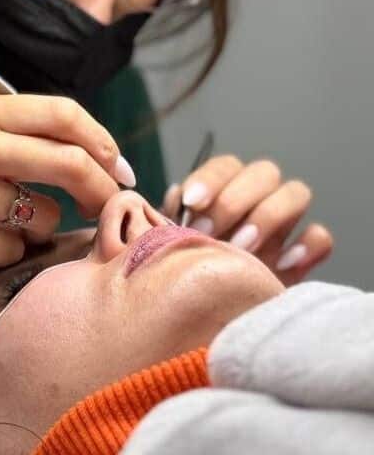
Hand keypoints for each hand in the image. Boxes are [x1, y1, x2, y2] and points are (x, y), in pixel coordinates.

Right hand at [0, 94, 130, 304]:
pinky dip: (8, 251)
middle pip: (67, 160)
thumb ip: (18, 137)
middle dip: (100, 186)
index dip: (101, 139)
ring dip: (38, 227)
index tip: (118, 165)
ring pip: (44, 213)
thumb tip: (95, 153)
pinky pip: (16, 247)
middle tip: (110, 203)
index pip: (60, 113)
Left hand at [161, 156, 333, 285]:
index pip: (225, 166)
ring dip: (268, 215)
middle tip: (208, 232)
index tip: (191, 202)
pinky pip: (319, 236)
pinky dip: (305, 245)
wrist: (204, 315)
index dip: (210, 179)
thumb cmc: (181, 271)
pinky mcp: (302, 256)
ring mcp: (284, 225)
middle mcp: (257, 199)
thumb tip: (163, 198)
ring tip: (241, 249)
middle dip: (235, 200)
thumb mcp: (167, 244)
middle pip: (263, 172)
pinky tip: (280, 264)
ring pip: (296, 192)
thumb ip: (165, 220)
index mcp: (223, 189)